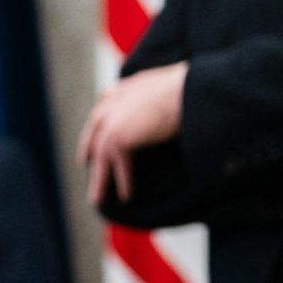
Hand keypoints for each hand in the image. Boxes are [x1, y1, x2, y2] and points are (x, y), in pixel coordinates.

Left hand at [78, 61, 187, 204]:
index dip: (102, 118)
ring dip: (100, 176)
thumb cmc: (196, 87)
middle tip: (86, 161)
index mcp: (129, 85)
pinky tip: (127, 196)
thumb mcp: (176, 86)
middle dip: (89, 146)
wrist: (195, 88)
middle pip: (96, 128)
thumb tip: (179, 102)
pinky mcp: (119, 135)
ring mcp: (114, 117)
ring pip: (102, 152)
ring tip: (99, 196)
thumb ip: (166, 95)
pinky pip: (118, 164)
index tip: (99, 129)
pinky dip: (124, 181)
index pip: (107, 102)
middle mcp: (116, 99)